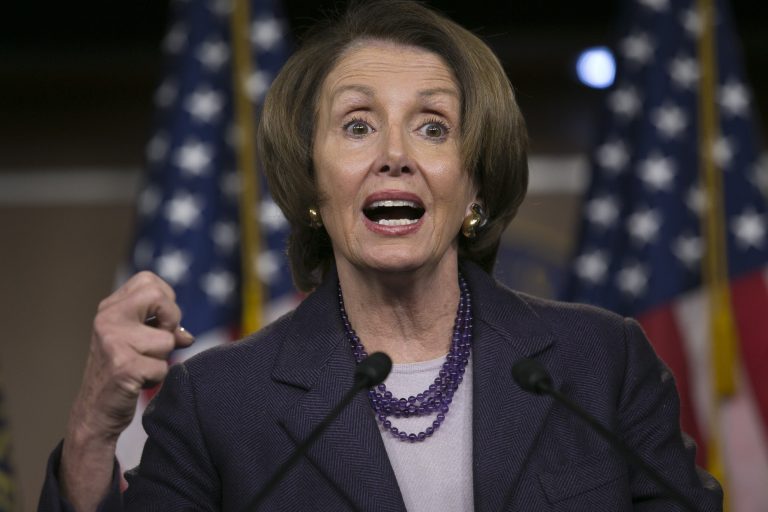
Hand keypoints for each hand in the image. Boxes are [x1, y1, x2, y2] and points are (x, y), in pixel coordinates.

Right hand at [70, 271, 193, 439]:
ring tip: (141, 367)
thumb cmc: (122, 372)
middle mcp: (107, 319)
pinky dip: (157, 377)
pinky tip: (138, 382)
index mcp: (110, 308)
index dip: (166, 301)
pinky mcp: (123, 367)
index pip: (149, 280)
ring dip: (162, 358)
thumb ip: (163, 329)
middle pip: (158, 297)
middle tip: (160, 343)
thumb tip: (187, 336)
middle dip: (171, 321)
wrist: (94, 412)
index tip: (160, 323)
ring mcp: (113, 342)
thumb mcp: (138, 342)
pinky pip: (162, 367)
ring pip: (167, 339)